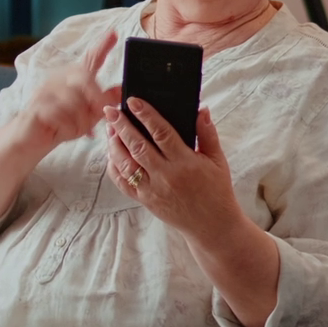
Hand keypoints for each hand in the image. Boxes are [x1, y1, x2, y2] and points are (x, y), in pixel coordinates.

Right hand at [14, 32, 120, 152]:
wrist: (27, 142)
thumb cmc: (58, 127)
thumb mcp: (87, 116)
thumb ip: (104, 101)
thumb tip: (123, 88)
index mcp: (71, 79)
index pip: (90, 59)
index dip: (102, 46)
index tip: (115, 33)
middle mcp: (57, 79)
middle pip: (85, 78)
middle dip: (96, 98)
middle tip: (97, 115)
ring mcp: (45, 91)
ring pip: (74, 99)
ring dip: (81, 119)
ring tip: (77, 130)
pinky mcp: (36, 106)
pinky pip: (61, 114)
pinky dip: (67, 127)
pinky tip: (64, 132)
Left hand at [104, 99, 240, 239]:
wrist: (211, 225)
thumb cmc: (216, 190)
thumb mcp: (218, 160)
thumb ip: (207, 133)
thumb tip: (201, 109)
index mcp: (185, 163)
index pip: (161, 133)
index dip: (145, 115)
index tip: (133, 101)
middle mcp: (166, 176)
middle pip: (138, 146)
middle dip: (121, 125)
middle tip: (110, 110)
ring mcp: (152, 190)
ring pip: (126, 164)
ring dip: (115, 145)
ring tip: (109, 128)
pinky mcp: (145, 200)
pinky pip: (123, 183)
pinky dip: (114, 167)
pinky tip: (112, 154)